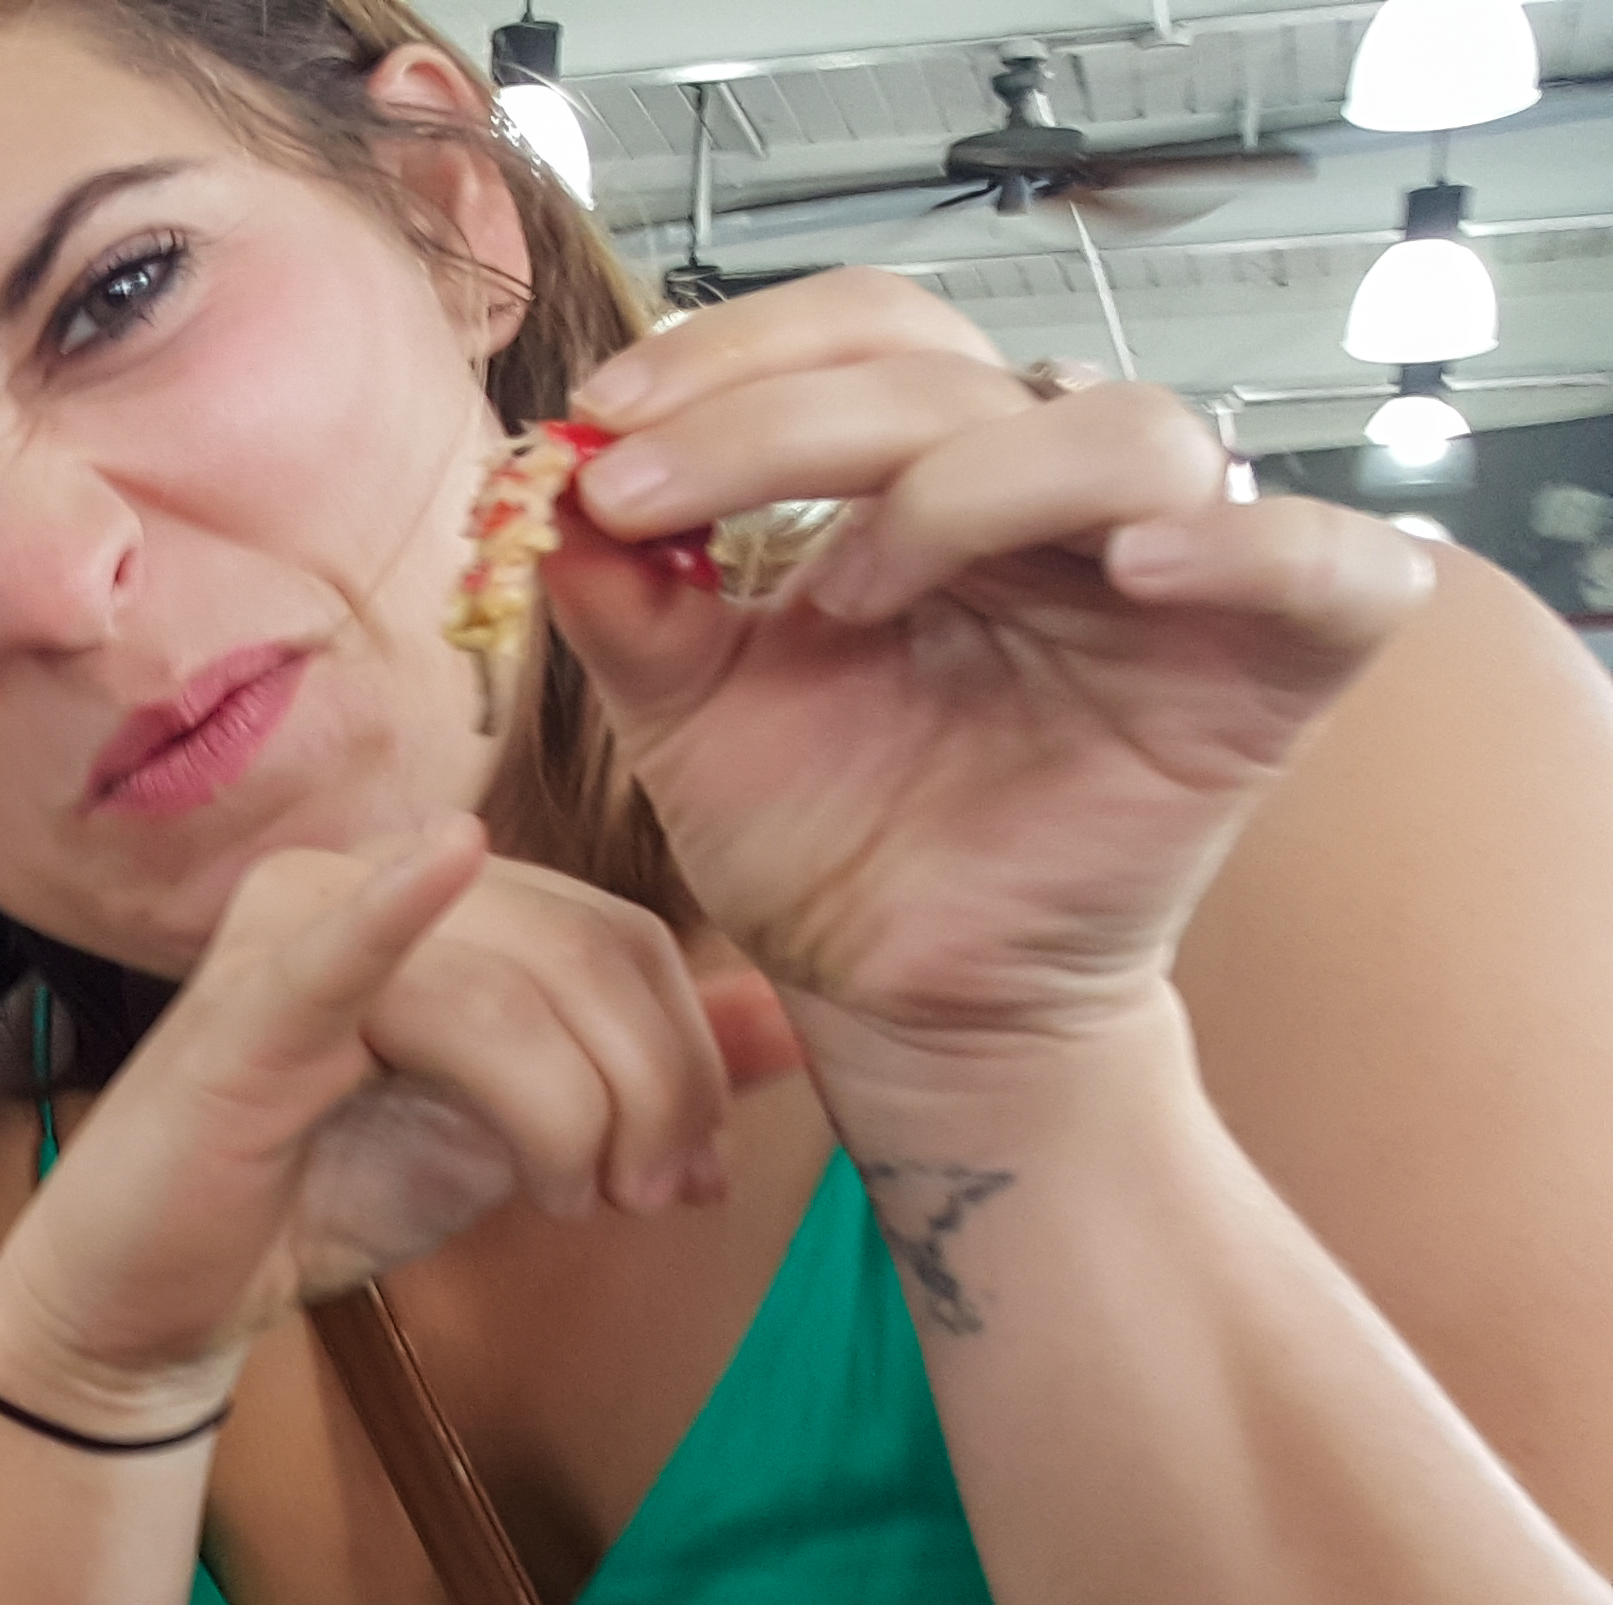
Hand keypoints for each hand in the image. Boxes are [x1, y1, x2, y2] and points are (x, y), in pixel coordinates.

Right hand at [0, 821, 779, 1433]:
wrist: (158, 1297)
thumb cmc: (317, 1195)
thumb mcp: (512, 1134)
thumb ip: (634, 1073)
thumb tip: (789, 1024)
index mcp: (439, 899)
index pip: (617, 935)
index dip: (684, 1054)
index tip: (692, 1178)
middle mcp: (364, 880)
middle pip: (583, 952)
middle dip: (647, 1089)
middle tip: (651, 1201)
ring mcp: (295, 929)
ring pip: (504, 994)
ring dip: (569, 1112)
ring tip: (564, 1202)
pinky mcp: (240, 1007)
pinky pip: (337, 952)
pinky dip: (390, 910)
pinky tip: (441, 865)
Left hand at [552, 273, 1434, 1085]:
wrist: (899, 998)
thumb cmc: (826, 840)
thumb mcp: (686, 713)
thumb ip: (628, 600)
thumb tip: (547, 491)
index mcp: (933, 475)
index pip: (867, 335)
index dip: (736, 353)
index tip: (603, 421)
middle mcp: (1056, 495)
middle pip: (960, 372)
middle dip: (781, 418)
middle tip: (651, 493)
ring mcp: (1177, 568)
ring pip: (1126, 429)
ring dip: (965, 483)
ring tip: (852, 592)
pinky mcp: (1276, 661)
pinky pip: (1330, 562)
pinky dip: (1251, 543)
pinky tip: (1143, 565)